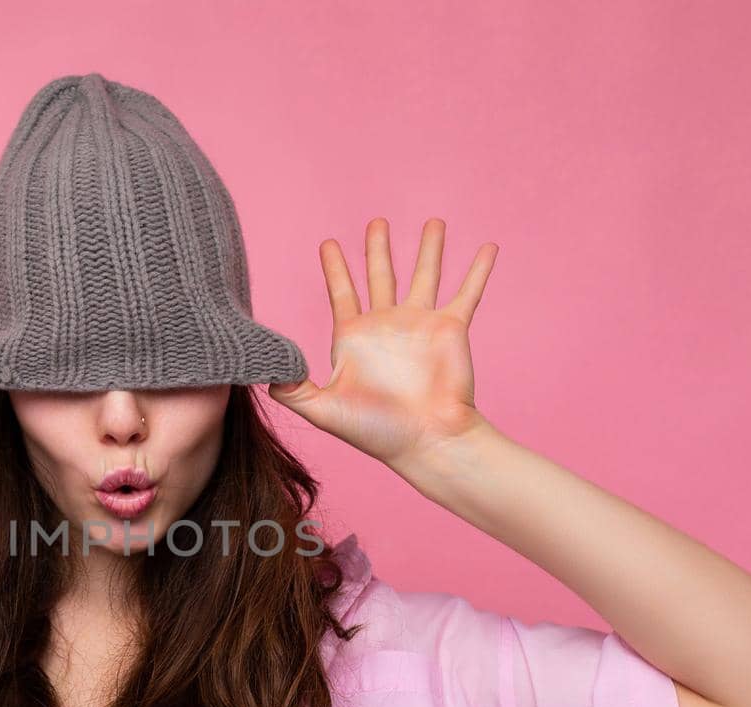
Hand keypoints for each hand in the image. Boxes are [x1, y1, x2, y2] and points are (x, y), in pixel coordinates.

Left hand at [268, 217, 496, 471]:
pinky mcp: (451, 329)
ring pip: (425, 274)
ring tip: (433, 222)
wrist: (427, 441)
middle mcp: (387, 326)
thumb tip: (263, 372)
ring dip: (429, 248)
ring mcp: (420, 324)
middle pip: (381, 275)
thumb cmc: (377, 431)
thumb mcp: (323, 410)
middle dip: (378, 248)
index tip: (328, 243)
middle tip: (376, 221)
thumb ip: (292, 389)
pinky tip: (488, 247)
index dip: (335, 268)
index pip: (342, 293)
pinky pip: (467, 292)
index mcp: (355, 338)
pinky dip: (478, 270)